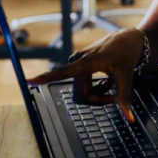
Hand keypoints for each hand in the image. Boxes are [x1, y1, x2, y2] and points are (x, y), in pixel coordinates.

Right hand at [27, 28, 146, 121]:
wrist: (128, 39)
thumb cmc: (126, 53)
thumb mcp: (127, 75)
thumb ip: (125, 98)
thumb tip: (129, 118)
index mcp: (86, 62)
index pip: (62, 72)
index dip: (45, 78)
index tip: (28, 81)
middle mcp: (78, 62)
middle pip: (80, 95)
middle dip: (98, 100)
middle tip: (115, 97)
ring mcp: (79, 64)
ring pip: (83, 94)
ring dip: (99, 94)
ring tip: (112, 84)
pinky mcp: (81, 67)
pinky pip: (85, 88)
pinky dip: (98, 89)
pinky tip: (108, 81)